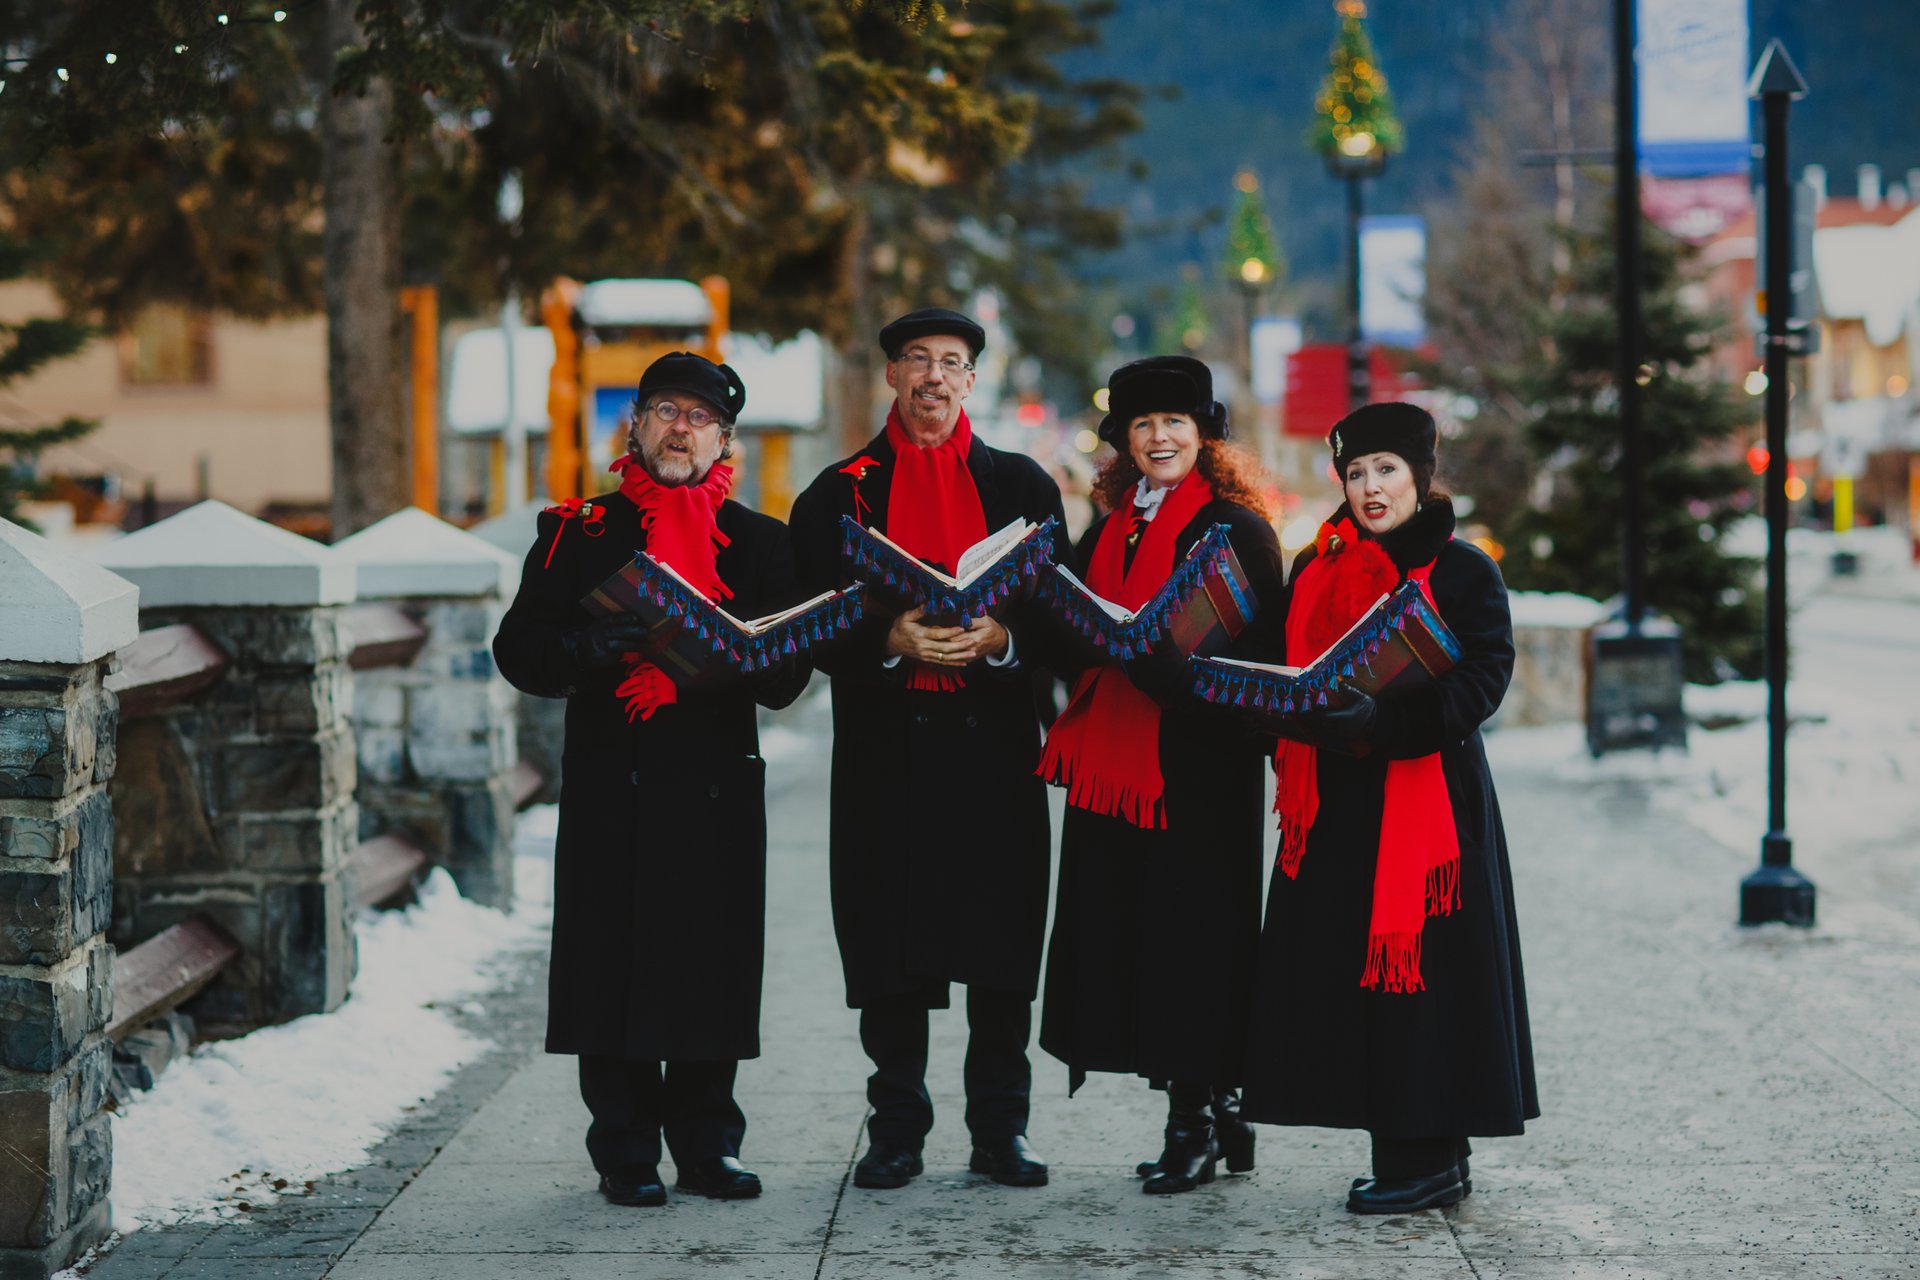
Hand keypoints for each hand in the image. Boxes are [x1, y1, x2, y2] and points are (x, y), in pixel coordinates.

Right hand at [568, 614, 652, 670]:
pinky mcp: (605, 656)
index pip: (612, 619)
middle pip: (615, 631)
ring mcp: (602, 645)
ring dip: (634, 644)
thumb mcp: (603, 627)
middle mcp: (600, 633)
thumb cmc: (600, 637)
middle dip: (631, 630)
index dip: (624, 618)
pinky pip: (620, 654)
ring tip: (647, 643)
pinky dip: (631, 651)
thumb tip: (640, 622)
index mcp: (600, 623)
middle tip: (645, 631)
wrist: (584, 653)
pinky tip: (642, 650)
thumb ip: (617, 624)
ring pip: (618, 644)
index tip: (636, 617)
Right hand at [885, 607, 1009, 667]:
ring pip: (945, 657)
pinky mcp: (927, 659)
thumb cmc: (899, 628)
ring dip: (960, 656)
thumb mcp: (906, 617)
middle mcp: (924, 647)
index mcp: (920, 635)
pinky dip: (954, 663)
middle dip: (960, 645)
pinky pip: (942, 663)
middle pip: (944, 648)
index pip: (937, 634)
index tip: (962, 628)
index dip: (950, 632)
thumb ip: (918, 611)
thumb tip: (929, 603)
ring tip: (973, 652)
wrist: (892, 643)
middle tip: (973, 641)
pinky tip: (964, 662)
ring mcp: (926, 655)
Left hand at [1303, 686, 1379, 744]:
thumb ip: (1348, 690)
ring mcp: (1341, 733)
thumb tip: (1338, 680)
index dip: (1313, 713)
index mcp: (1345, 717)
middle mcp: (1341, 727)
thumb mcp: (1360, 697)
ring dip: (1310, 726)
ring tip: (1299, 720)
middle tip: (1296, 714)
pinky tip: (1310, 728)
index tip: (1304, 708)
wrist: (1378, 723)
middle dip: (1308, 719)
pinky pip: (1326, 735)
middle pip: (1320, 724)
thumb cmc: (1369, 708)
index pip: (1324, 716)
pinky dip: (1317, 732)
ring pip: (1322, 731)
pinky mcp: (1341, 737)